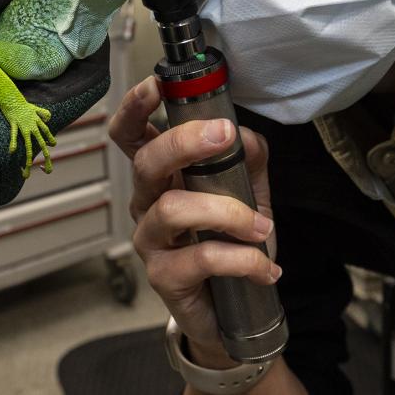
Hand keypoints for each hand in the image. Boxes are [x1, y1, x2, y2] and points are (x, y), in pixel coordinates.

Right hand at [109, 76, 280, 368]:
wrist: (235, 309)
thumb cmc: (231, 241)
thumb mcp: (248, 192)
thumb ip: (247, 158)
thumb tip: (243, 134)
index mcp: (162, 174)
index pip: (130, 133)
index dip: (135, 106)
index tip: (158, 84)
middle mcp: (147, 202)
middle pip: (146, 161)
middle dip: (184, 142)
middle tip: (224, 136)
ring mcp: (151, 240)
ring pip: (174, 210)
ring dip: (227, 213)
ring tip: (263, 228)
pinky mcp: (164, 276)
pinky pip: (200, 258)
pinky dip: (241, 259)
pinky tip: (265, 266)